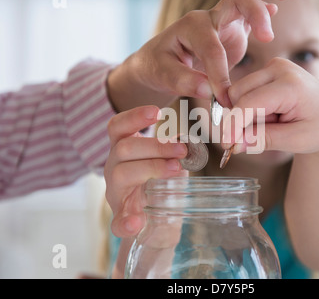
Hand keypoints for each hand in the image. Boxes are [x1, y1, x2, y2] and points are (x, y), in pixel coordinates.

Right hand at [104, 106, 187, 237]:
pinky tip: (137, 222)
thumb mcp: (169, 161)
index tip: (157, 111)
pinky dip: (125, 222)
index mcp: (124, 150)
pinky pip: (117, 221)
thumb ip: (175, 150)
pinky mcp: (120, 217)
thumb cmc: (161, 183)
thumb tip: (188, 139)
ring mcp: (115, 192)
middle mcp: (114, 167)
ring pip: (121, 174)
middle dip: (155, 146)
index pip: (118, 127)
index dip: (134, 117)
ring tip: (176, 169)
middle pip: (124, 148)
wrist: (158, 220)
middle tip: (182, 150)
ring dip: (151, 168)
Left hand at [107, 0, 294, 110]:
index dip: (220, 75)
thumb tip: (208, 89)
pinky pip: (249, 14)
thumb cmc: (158, 66)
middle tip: (268, 38)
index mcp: (190, 27)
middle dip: (255, 13)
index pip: (213, 49)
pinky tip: (277, 7)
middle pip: (236, 0)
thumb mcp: (162, 75)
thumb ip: (183, 81)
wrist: (158, 62)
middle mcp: (208, 18)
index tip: (224, 99)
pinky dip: (264, 7)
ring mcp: (221, 22)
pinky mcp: (231, 31)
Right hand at [222, 58, 318, 154]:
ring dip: (247, 114)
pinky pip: (246, 90)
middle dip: (241, 120)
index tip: (227, 146)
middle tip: (261, 137)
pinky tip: (272, 115)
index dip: (233, 126)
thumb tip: (232, 144)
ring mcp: (274, 66)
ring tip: (274, 124)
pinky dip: (252, 108)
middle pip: (238, 94)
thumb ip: (262, 140)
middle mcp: (280, 68)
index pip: (248, 104)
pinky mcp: (269, 70)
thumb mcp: (295, 140)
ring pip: (238, 92)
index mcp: (291, 84)